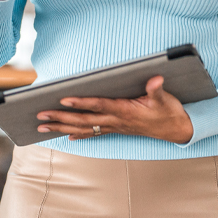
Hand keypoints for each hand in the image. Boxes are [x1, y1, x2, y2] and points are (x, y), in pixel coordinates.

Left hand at [37, 76, 193, 144]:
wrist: (177, 129)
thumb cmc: (169, 111)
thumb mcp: (165, 99)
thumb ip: (157, 90)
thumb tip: (155, 80)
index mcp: (125, 111)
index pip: (98, 105)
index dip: (81, 103)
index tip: (63, 99)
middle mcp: (116, 120)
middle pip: (83, 120)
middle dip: (61, 117)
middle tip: (40, 115)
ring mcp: (115, 126)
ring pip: (84, 128)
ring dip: (62, 127)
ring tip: (43, 126)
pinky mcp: (117, 128)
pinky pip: (94, 133)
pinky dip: (78, 134)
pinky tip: (66, 136)